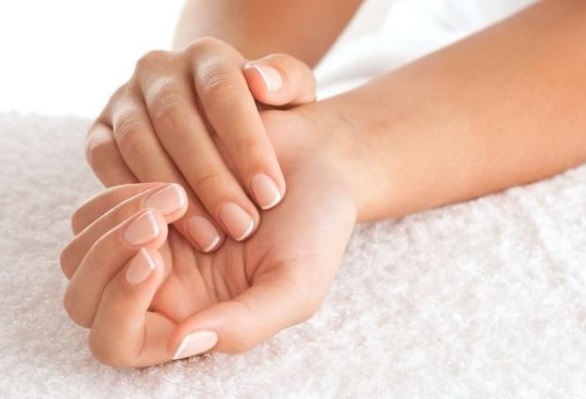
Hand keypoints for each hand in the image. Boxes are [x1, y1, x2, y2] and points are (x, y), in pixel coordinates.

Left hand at [61, 109, 357, 366]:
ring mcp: (145, 247)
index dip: (119, 310)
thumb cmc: (313, 231)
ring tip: (173, 196)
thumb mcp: (296, 286)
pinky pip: (93, 210)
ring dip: (112, 223)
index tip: (156, 260)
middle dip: (106, 259)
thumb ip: (245, 325)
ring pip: (78, 252)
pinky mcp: (139, 207)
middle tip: (158, 222)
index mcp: (192, 319)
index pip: (118, 342)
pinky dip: (118, 194)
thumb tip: (181, 343)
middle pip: (82, 300)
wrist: (318, 166)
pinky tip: (165, 182)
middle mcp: (161, 290)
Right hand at [85, 37, 315, 251]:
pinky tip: (166, 229)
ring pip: (138, 143)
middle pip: (177, 121)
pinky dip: (130, 195)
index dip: (247, 145)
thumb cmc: (262, 115)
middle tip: (242, 227)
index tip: (271, 196)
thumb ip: (289, 82)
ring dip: (172, 195)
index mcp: (207, 57)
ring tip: (210, 239)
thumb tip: (261, 81)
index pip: (223, 93)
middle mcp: (159, 70)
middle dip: (211, 179)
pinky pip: (103, 160)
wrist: (213, 121)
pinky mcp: (99, 130)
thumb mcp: (289, 96)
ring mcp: (124, 99)